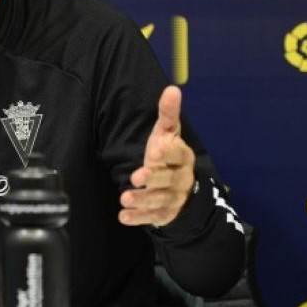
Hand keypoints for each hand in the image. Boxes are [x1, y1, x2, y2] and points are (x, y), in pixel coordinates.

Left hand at [119, 85, 195, 227]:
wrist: (180, 188)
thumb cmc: (168, 156)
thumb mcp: (167, 133)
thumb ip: (168, 114)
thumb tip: (172, 88)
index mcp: (183, 157)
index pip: (177, 155)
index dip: (166, 154)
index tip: (153, 153)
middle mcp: (180, 178)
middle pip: (168, 179)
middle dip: (152, 179)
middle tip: (135, 177)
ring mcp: (174, 198)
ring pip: (159, 200)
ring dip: (142, 200)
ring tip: (125, 198)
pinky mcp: (165, 214)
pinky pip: (152, 217)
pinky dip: (138, 218)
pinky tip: (123, 216)